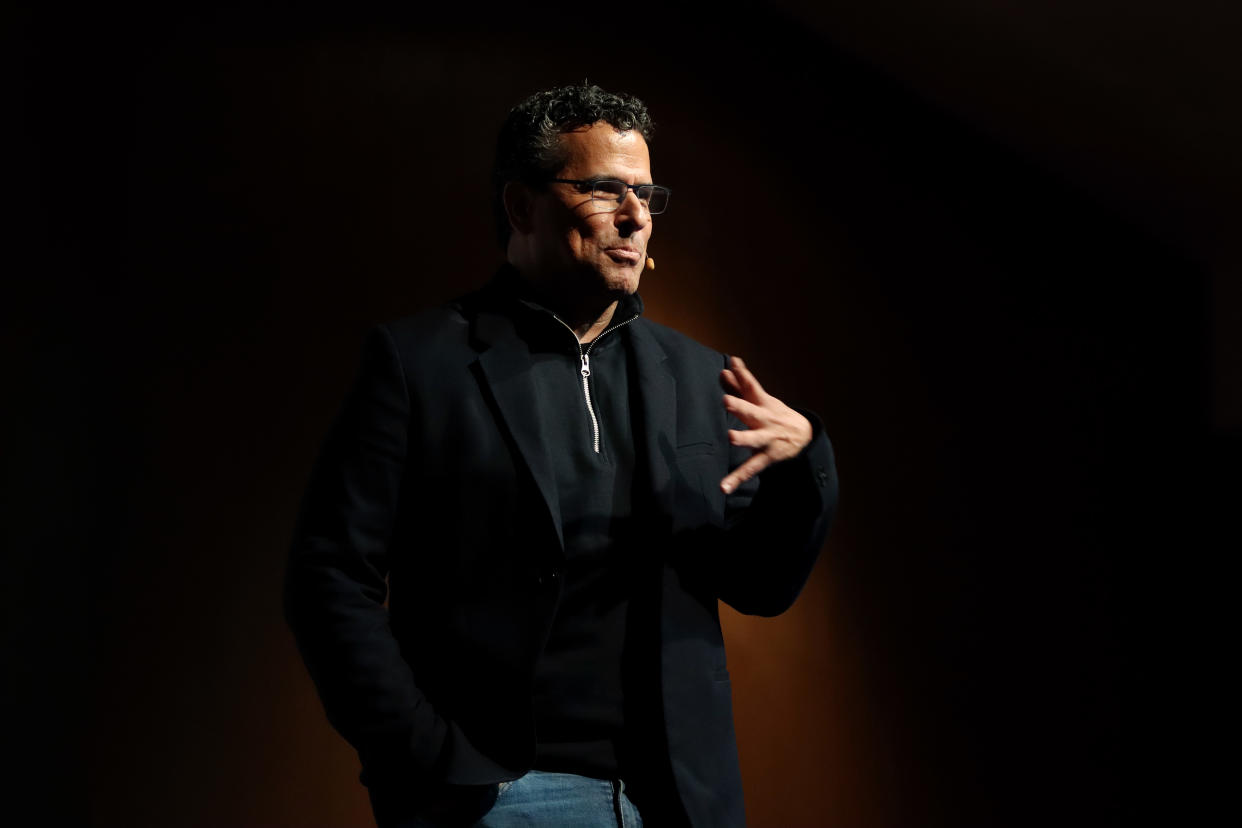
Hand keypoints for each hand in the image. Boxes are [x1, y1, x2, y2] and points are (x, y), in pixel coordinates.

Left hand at [719, 356, 812, 493]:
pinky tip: (724, 487)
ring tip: (732, 437)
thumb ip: (741, 384)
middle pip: (752, 411)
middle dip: (740, 406)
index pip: (752, 387)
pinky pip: (751, 469)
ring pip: (754, 439)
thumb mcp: (761, 399)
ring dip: (744, 438)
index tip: (732, 364)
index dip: (742, 375)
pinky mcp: (766, 457)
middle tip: (727, 400)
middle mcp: (766, 420)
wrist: (804, 436)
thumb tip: (727, 366)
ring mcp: (767, 439)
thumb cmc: (774, 414)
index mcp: (763, 404)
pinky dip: (737, 478)